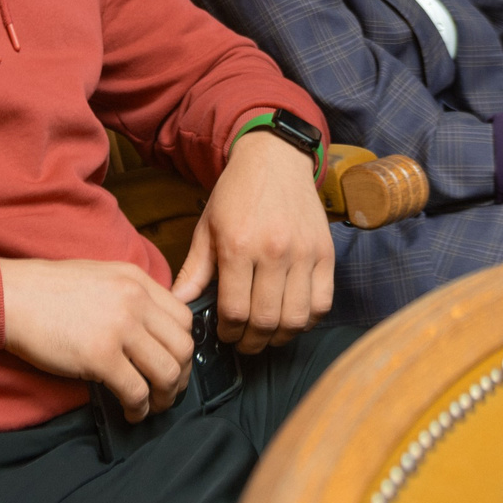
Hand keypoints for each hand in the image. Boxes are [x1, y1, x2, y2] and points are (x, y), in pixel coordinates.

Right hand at [1, 259, 192, 422]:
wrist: (11, 296)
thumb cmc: (48, 290)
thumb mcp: (100, 276)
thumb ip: (130, 295)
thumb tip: (151, 328)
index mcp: (137, 279)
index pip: (184, 317)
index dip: (184, 347)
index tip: (175, 363)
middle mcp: (135, 300)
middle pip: (183, 347)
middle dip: (181, 376)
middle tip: (168, 391)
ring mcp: (119, 328)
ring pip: (167, 372)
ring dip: (165, 397)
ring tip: (152, 406)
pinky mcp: (100, 356)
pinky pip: (137, 391)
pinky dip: (139, 408)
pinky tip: (130, 412)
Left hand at [173, 125, 333, 353]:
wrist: (275, 159)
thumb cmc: (236, 194)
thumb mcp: (207, 227)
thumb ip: (194, 270)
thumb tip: (177, 304)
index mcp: (238, 245)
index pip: (234, 310)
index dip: (228, 331)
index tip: (224, 333)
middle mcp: (274, 251)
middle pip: (265, 320)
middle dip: (251, 341)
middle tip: (244, 342)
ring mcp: (304, 253)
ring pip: (296, 318)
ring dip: (279, 336)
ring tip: (267, 334)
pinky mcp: (326, 253)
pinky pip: (322, 303)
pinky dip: (307, 320)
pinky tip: (292, 318)